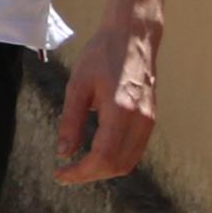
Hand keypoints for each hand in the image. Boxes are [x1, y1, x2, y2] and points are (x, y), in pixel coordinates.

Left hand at [56, 16, 160, 183]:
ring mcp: (149, 122)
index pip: (103, 157)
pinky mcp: (150, 119)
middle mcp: (140, 121)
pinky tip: (96, 153)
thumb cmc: (101, 55)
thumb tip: (64, 152)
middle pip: (118, 165)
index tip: (61, 175)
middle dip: (91, 174)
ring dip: (104, 169)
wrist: (132, 37)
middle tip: (66, 174)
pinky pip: (135, 149)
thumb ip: (71, 120)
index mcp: (121, 112)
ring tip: (78, 167)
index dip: (81, 172)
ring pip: (129, 161)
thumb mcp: (77, 85)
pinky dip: (116, 158)